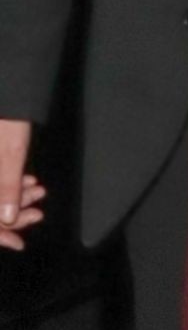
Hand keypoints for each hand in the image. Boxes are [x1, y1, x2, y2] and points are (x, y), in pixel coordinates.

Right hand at [0, 119, 45, 252]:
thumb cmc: (8, 118)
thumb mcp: (10, 153)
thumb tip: (7, 218)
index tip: (18, 242)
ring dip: (15, 197)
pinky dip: (11, 182)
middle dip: (10, 214)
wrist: (8, 86)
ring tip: (38, 195)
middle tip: (37, 216)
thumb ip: (7, 185)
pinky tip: (29, 183)